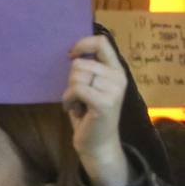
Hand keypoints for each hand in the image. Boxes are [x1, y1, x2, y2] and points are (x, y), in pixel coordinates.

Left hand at [63, 34, 130, 185]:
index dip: (82, 44)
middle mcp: (118, 77)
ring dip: (70, 92)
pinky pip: (76, 89)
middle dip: (71, 80)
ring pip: (76, 76)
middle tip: (80, 97)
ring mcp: (114, 90)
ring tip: (80, 104)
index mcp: (116, 70)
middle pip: (80, 63)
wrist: (97, 142)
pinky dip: (68, 100)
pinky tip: (75, 110)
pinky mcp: (104, 102)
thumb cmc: (88, 112)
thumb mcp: (89, 85)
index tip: (71, 55)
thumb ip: (87, 68)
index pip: (102, 42)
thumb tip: (71, 51)